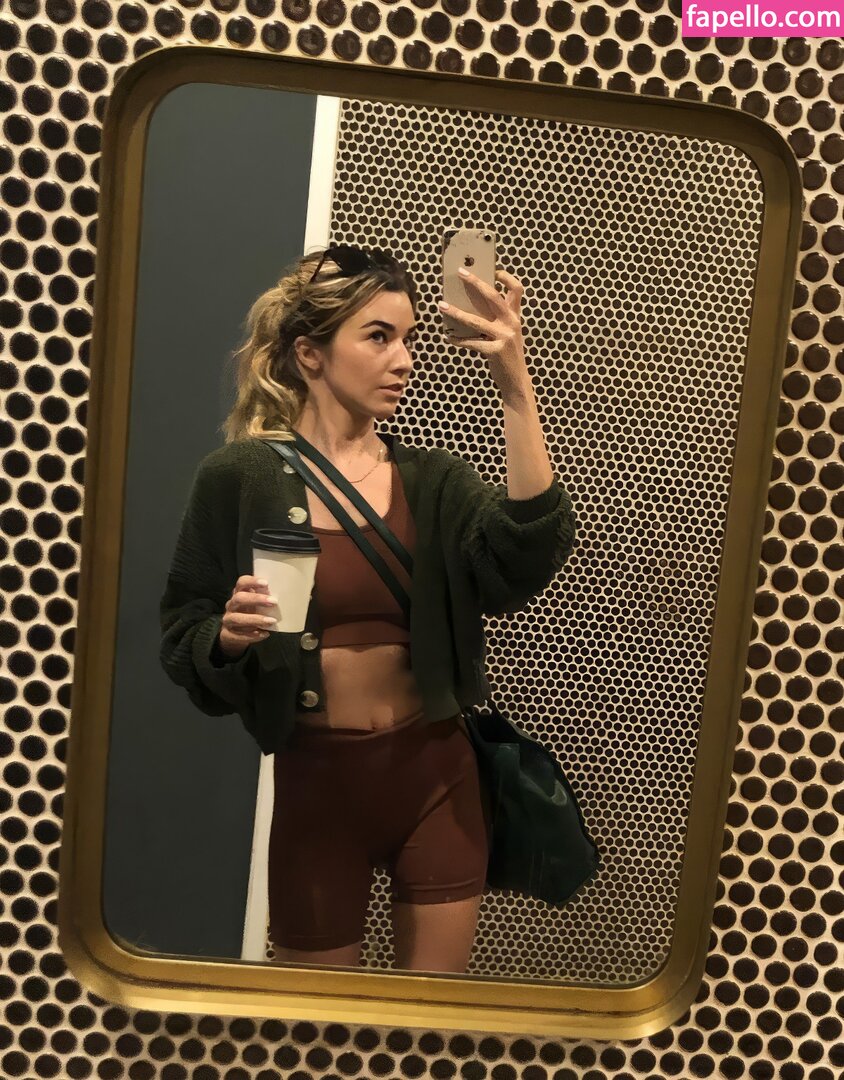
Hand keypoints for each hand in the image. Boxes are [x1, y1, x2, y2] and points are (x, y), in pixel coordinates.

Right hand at [217, 575, 278, 659]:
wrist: (233, 635)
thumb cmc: (248, 615)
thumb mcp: (255, 605)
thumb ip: (263, 599)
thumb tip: (282, 597)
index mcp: (238, 594)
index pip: (241, 583)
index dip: (252, 581)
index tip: (266, 583)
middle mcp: (231, 605)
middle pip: (239, 598)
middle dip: (256, 599)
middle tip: (274, 602)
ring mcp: (228, 620)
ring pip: (237, 618)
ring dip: (255, 619)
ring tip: (271, 621)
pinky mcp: (227, 634)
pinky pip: (237, 635)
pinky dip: (251, 635)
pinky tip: (264, 634)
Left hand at [440, 267, 529, 397]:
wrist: (516, 380)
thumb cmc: (508, 354)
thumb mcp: (509, 333)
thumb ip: (498, 319)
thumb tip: (472, 305)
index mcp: (515, 316)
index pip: (517, 290)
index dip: (506, 277)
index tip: (494, 271)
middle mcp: (511, 323)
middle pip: (494, 296)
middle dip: (476, 282)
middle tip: (461, 272)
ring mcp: (504, 336)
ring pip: (475, 320)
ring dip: (456, 312)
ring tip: (442, 306)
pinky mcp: (495, 351)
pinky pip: (471, 343)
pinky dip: (458, 340)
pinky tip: (448, 337)